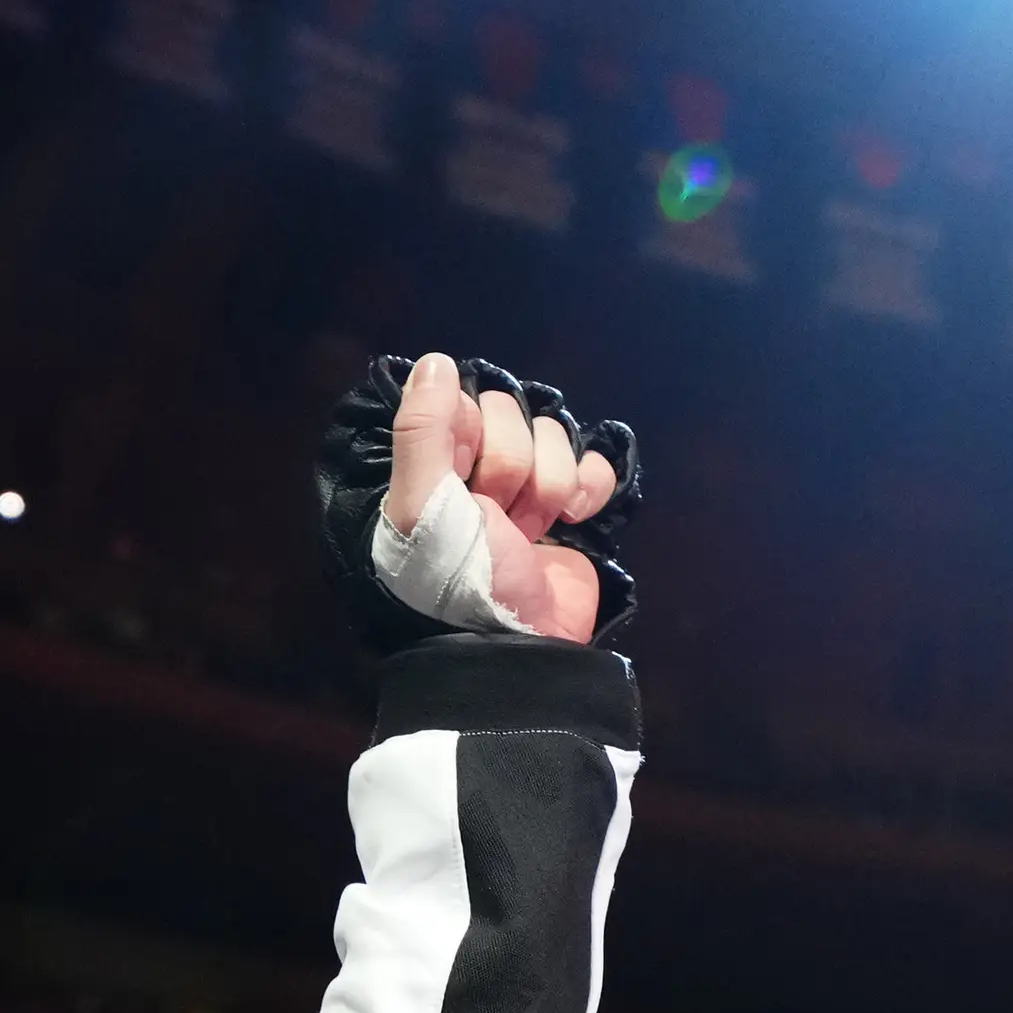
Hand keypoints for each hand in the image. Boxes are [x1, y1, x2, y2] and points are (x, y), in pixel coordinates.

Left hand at [382, 352, 622, 642]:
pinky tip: (573, 518)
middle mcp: (474, 475)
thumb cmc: (456, 579)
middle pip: (512, 414)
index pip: (462, 402)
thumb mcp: (421, 505)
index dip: (471, 430)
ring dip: (548, 482)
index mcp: (431, 469)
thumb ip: (421, 430)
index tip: (465, 474)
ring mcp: (525, 493)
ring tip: (530, 529)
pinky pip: (591, 466)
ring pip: (552, 437)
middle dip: (512, 463)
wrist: (516, 650)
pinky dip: (589, 486)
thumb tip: (436, 362)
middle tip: (496, 512)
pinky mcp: (569, 514)